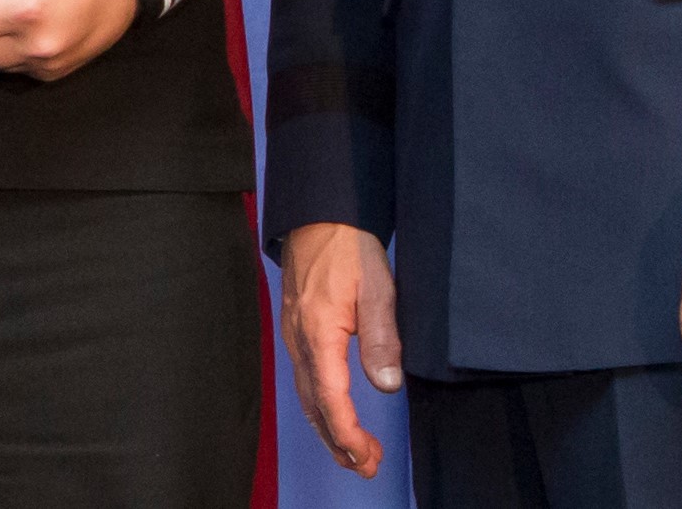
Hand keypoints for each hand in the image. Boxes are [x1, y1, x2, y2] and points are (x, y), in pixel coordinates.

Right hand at [278, 222, 402, 478]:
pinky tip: (334, 415)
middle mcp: (300, 341)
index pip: (331, 398)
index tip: (366, 457)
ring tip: (355, 453)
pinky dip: (320, 407)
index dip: (348, 434)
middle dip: (340, 442)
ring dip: (331, 428)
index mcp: (318, 333)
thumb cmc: (348, 247)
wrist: (319, 214)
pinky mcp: (297, 331)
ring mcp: (294, 337)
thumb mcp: (377, 287)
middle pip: (315, 406)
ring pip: (308, 396)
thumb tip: (387, 385)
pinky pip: (305, 380)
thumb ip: (382, 338)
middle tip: (367, 467)